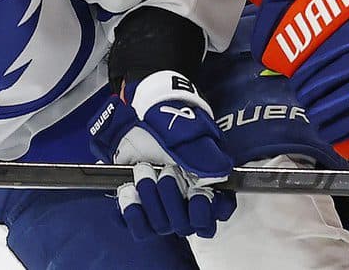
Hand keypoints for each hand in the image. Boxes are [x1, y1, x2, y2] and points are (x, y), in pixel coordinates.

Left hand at [89, 70, 236, 239]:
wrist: (142, 119)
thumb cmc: (172, 127)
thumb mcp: (193, 136)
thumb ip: (208, 157)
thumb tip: (219, 175)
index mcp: (207, 188)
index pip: (216, 215)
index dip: (206, 211)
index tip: (196, 194)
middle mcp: (186, 204)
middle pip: (185, 225)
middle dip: (173, 198)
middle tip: (166, 170)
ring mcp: (163, 211)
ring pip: (162, 227)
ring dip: (151, 199)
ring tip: (144, 170)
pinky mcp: (140, 212)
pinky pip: (140, 228)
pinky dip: (133, 212)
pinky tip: (129, 191)